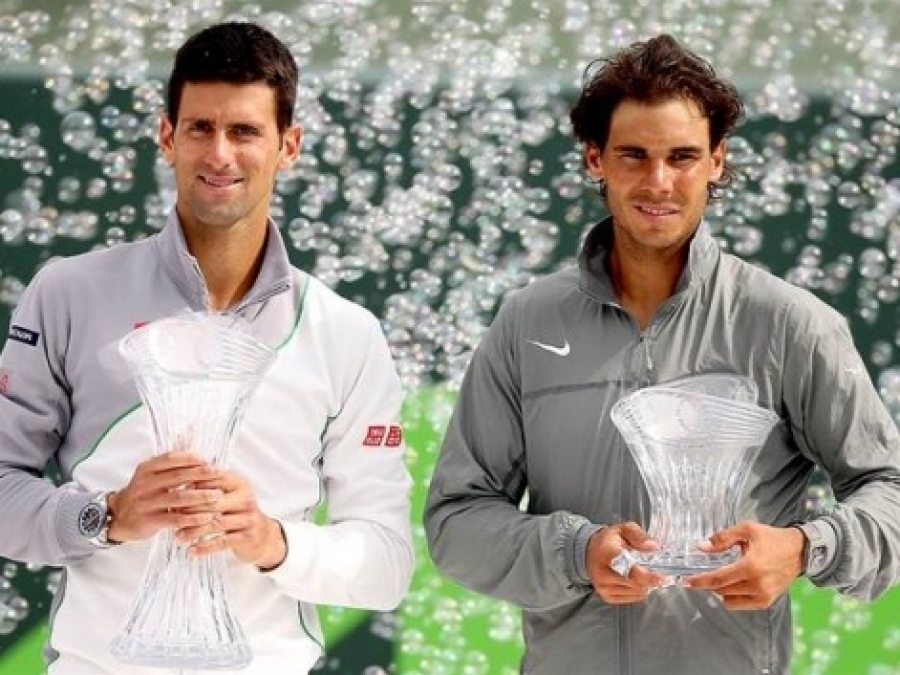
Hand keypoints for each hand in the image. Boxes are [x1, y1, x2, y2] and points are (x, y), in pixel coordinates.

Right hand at [107, 451, 223, 542]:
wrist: (118, 515)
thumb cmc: (143, 491)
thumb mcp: (152, 472)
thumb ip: (172, 458)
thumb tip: (192, 430)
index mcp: (147, 469)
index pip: (170, 458)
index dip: (190, 458)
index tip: (208, 459)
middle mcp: (144, 484)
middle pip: (177, 477)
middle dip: (201, 475)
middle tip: (220, 474)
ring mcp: (145, 503)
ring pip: (177, 498)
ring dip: (200, 496)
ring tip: (217, 496)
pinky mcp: (148, 521)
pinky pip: (173, 519)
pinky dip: (191, 518)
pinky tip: (206, 517)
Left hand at [176, 469, 286, 569]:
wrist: (264, 537)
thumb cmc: (239, 513)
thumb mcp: (230, 495)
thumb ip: (210, 488)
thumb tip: (179, 484)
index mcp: (239, 484)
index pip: (213, 479)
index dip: (192, 486)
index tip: (174, 493)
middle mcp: (245, 498)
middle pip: (212, 502)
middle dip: (189, 510)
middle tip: (172, 517)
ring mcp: (248, 518)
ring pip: (214, 523)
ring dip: (193, 531)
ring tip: (177, 536)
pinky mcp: (247, 537)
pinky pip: (221, 542)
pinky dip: (204, 547)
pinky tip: (191, 550)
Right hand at [585, 522, 666, 603]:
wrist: (589, 552)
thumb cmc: (609, 540)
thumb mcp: (623, 529)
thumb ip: (638, 535)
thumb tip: (653, 547)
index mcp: (606, 553)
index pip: (627, 568)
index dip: (646, 575)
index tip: (661, 576)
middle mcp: (602, 573)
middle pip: (634, 583)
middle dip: (650, 580)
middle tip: (659, 573)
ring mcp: (604, 587)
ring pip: (636, 592)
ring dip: (645, 585)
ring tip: (644, 573)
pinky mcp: (607, 597)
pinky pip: (632, 598)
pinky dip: (639, 590)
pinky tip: (636, 580)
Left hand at [682, 521, 804, 609]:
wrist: (799, 552)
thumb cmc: (771, 538)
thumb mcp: (747, 530)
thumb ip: (723, 538)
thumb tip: (701, 547)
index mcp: (750, 566)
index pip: (718, 579)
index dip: (699, 581)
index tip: (685, 582)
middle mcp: (757, 585)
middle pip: (721, 590)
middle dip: (707, 583)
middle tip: (701, 574)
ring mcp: (763, 596)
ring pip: (729, 599)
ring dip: (720, 590)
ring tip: (721, 576)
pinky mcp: (767, 602)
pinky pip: (740, 604)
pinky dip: (732, 597)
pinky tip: (732, 584)